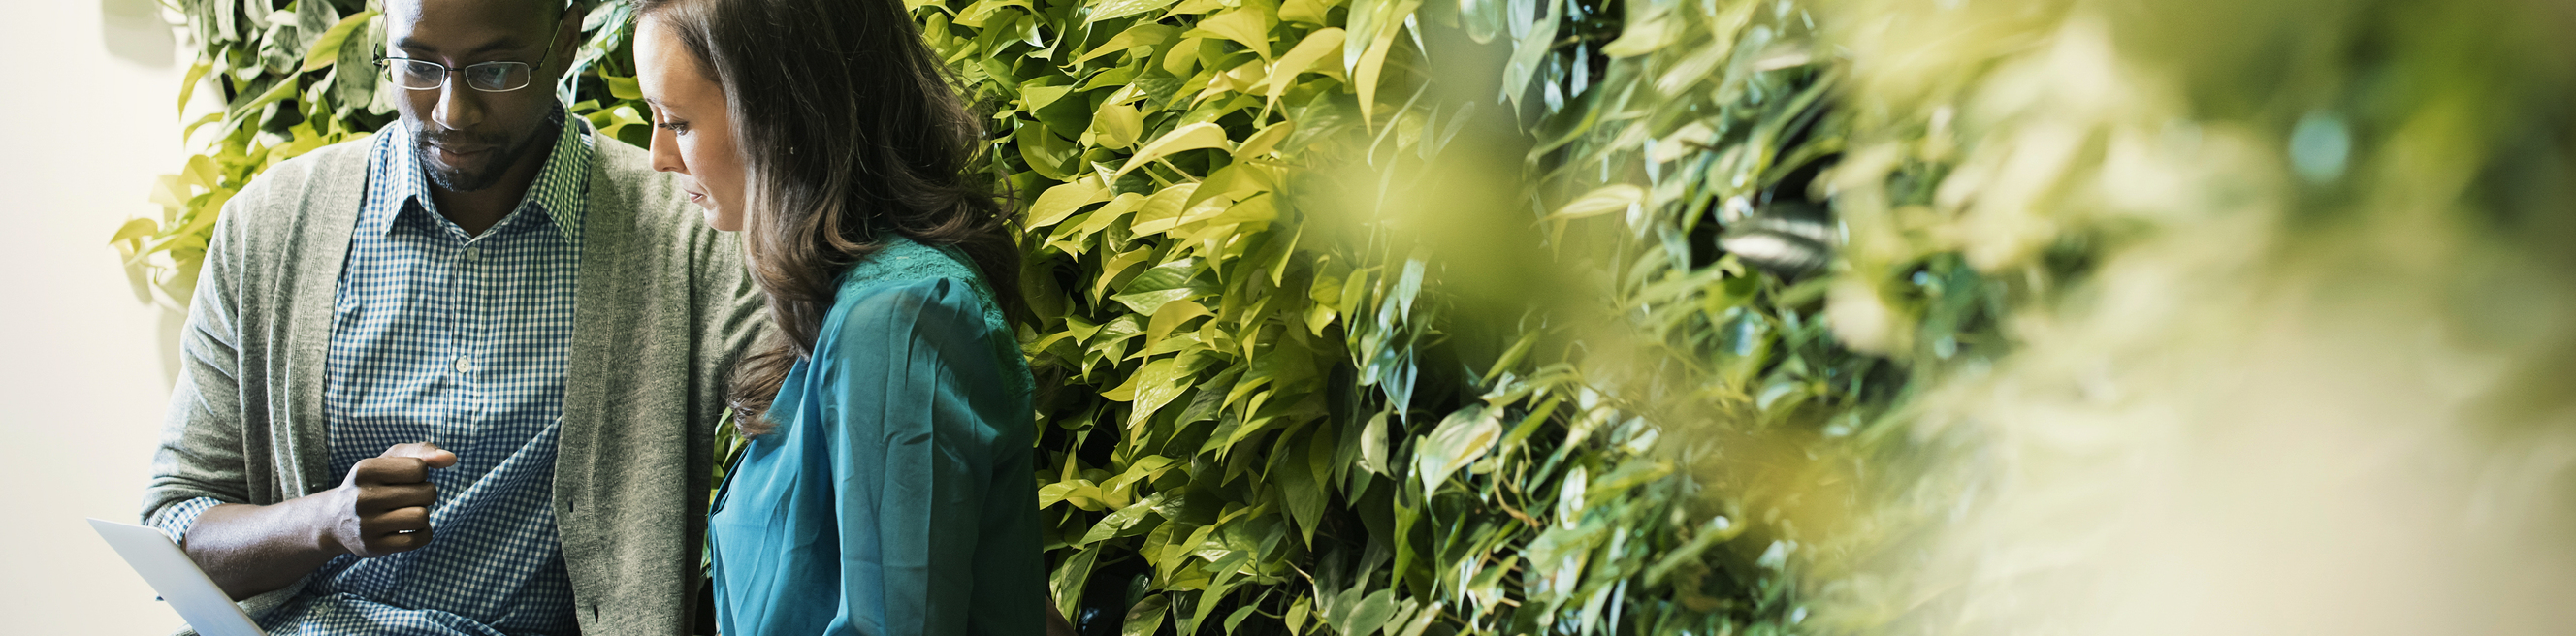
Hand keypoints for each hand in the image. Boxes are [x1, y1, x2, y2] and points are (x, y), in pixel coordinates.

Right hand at [315, 442, 456, 557]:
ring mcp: (366, 524)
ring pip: (422, 517)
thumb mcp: (388, 460)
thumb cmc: (372, 484)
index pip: (420, 468)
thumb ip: (421, 452)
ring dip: (423, 514)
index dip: (421, 473)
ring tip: (406, 512)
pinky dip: (422, 533)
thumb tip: (451, 458)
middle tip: (407, 497)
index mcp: (364, 469)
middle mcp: (362, 497)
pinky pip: (419, 539)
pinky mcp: (374, 547)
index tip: (404, 478)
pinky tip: (408, 529)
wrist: (334, 521)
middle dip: (425, 493)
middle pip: (426, 493)